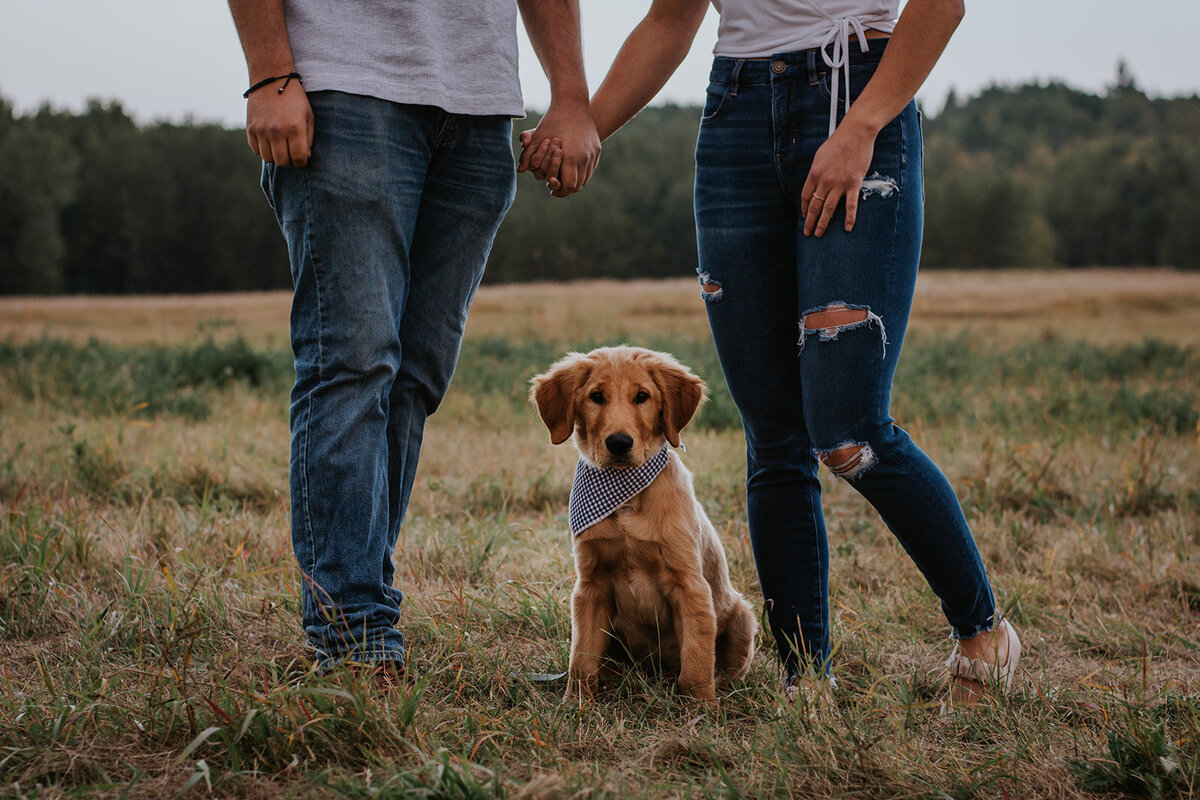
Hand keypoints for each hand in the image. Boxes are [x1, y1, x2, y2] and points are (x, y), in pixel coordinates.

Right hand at [245, 78, 312, 167]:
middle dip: (289, 162)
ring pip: (268, 158)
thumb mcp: (308, 116)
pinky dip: (263, 149)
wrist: (271, 79)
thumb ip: (309, 139)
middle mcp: (277, 131)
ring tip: (280, 148)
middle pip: (282, 162)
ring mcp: (262, 130)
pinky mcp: (250, 128)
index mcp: (295, 128)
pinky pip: (256, 150)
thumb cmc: (294, 99)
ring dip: (275, 157)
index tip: (302, 160)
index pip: (299, 159)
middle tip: (291, 155)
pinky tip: (269, 141)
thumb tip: (305, 158)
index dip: (302, 163)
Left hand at [516, 101, 600, 196]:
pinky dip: (582, 173)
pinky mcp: (597, 150)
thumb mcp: (537, 137)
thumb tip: (520, 171)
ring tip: (564, 179)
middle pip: (577, 186)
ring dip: (575, 182)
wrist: (573, 103)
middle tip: (556, 187)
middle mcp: (584, 158)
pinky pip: (590, 169)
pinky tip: (572, 170)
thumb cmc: (552, 121)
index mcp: (570, 158)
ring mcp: (592, 154)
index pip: (567, 187)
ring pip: (585, 179)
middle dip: (566, 189)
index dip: (559, 192)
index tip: (551, 191)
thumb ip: (528, 155)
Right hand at [518, 130, 564, 192]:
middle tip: (557, 141)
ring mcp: (549, 177)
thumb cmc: (546, 135)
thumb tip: (524, 144)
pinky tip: (565, 167)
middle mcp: (538, 173)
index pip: (533, 163)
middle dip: (550, 155)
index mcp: (530, 163)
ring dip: (555, 162)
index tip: (547, 140)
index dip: (540, 152)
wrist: (561, 137)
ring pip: (550, 175)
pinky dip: (558, 180)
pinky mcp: (559, 181)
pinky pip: (557, 184)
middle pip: (542, 169)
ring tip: (560, 149)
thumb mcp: (534, 133)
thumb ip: (526, 136)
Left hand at [800, 119, 876, 236]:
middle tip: (808, 233)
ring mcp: (839, 183)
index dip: (805, 209)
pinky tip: (846, 228)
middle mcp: (824, 180)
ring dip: (823, 223)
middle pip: (815, 206)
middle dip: (810, 221)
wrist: (856, 133)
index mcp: (814, 173)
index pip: (806, 196)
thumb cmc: (838, 143)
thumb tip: (814, 184)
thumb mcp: (820, 156)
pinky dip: (849, 218)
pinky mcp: (854, 183)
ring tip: (819, 234)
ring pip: (828, 209)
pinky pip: (850, 205)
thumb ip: (817, 171)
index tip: (804, 217)